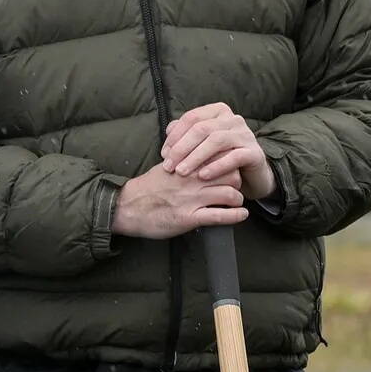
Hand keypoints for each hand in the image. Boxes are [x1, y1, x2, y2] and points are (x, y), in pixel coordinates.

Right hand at [112, 163, 247, 238]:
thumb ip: (185, 158)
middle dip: (237, 180)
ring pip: (229, 194)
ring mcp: (191, 199)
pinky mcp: (189, 218)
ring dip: (237, 199)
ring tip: (237, 201)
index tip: (230, 167)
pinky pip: (219, 216)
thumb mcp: (167, 165)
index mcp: (186, 164)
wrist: (128, 206)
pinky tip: (242, 215)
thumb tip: (200, 152)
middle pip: (230, 174)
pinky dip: (235, 216)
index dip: (229, 162)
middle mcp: (192, 180)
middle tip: (235, 185)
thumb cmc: (148, 187)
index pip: (219, 156)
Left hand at [162, 102, 276, 199]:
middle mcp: (233, 119)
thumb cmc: (221, 156)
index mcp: (218, 111)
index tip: (164, 154)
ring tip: (181, 172)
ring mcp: (245, 134)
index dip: (175, 135)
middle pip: (202, 129)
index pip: (191, 118)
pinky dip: (216, 166)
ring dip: (195, 157)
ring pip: (216, 141)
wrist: (251, 173)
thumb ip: (185, 134)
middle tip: (169, 166)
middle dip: (182, 148)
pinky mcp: (254, 152)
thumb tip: (169, 131)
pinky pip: (233, 157)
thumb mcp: (202, 143)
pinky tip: (203, 176)